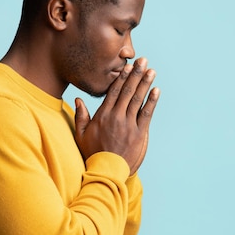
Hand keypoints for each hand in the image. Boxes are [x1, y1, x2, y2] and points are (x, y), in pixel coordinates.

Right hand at [74, 58, 159, 174]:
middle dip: (136, 74)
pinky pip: (147, 114)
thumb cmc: (93, 154)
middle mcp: (116, 117)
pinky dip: (152, 101)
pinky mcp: (139, 134)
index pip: (113, 91)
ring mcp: (128, 125)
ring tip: (151, 71)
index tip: (128, 66)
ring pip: (138, 99)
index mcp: (102, 115)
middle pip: (127, 91)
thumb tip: (78, 99)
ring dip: (145, 83)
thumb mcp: (81, 135)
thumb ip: (80, 116)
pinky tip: (157, 90)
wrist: (106, 172)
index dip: (122, 77)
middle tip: (143, 61)